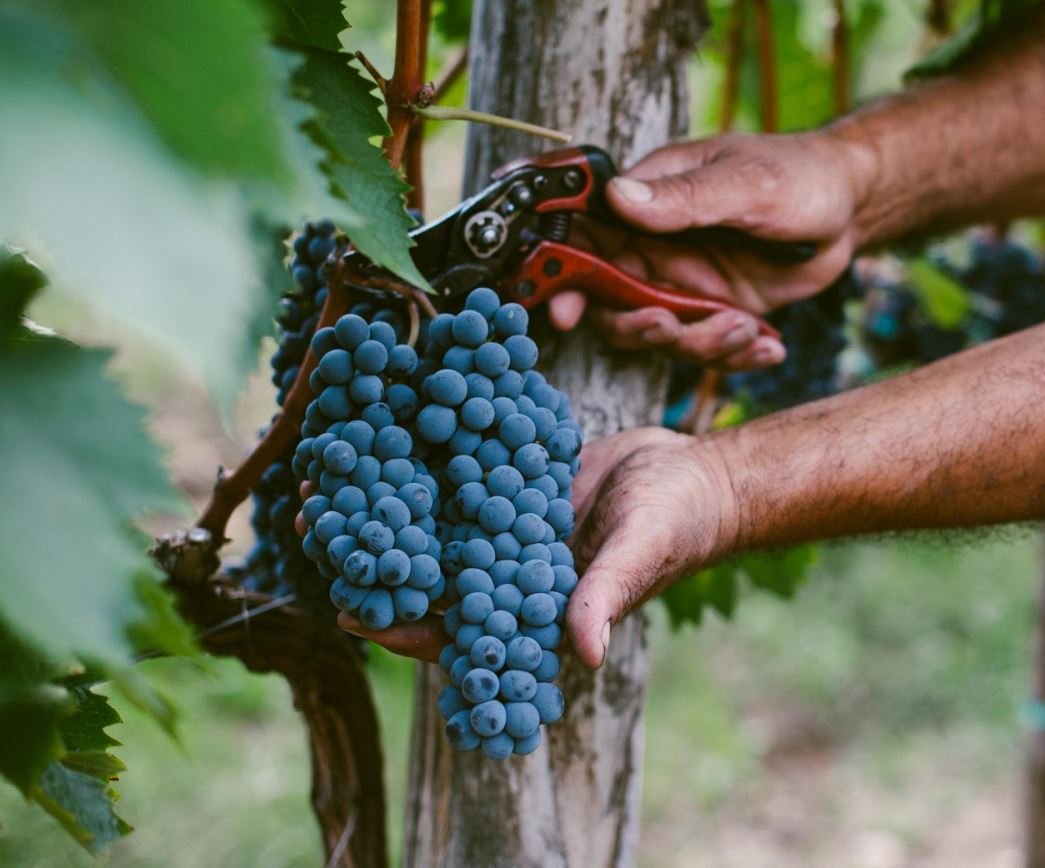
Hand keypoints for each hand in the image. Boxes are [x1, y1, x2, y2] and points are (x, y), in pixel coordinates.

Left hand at [338, 427, 740, 667]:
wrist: (701, 473)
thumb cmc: (680, 524)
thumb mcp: (641, 555)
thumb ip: (606, 598)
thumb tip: (587, 655)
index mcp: (530, 611)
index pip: (452, 631)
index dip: (400, 625)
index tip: (348, 609)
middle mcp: (505, 571)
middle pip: (424, 572)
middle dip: (368, 553)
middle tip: (313, 521)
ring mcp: (503, 525)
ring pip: (430, 517)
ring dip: (382, 497)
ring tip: (328, 468)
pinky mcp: (508, 480)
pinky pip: (457, 469)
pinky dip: (420, 448)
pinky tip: (380, 419)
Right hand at [549, 131, 871, 369]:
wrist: (850, 205)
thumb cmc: (800, 174)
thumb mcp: (746, 182)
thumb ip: (684, 197)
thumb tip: (618, 197)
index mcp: (650, 201)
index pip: (586, 239)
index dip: (566, 278)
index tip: (567, 312)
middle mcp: (657, 247)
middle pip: (615, 303)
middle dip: (640, 326)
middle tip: (672, 325)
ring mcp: (687, 283)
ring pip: (663, 335)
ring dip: (701, 343)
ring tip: (747, 327)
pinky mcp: (718, 310)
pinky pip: (709, 348)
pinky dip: (736, 357)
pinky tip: (770, 347)